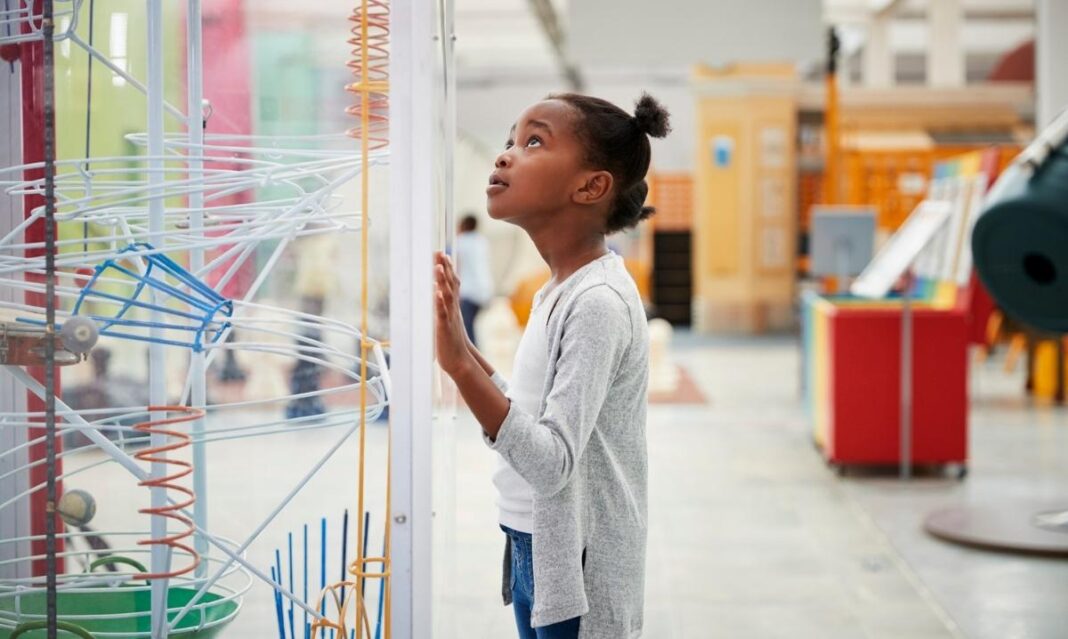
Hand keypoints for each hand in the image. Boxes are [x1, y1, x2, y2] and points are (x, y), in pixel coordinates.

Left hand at [434, 252, 472, 376]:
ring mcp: (450, 317)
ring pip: (447, 296)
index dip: (448, 268)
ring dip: (443, 281)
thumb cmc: (451, 340)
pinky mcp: (444, 328)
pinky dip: (440, 303)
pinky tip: (437, 293)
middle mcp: (453, 309)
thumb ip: (443, 306)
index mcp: (453, 306)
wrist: (459, 360)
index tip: (442, 253)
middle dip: (445, 268)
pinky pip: (442, 313)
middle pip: (450, 285)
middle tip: (440, 253)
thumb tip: (436, 292)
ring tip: (438, 267)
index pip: (452, 283)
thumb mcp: (447, 319)